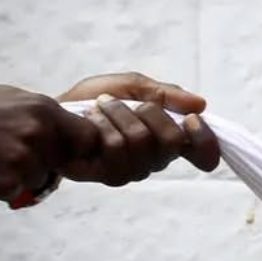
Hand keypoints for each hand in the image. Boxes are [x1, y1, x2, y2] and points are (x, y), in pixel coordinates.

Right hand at [0, 86, 98, 198]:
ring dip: (20, 177)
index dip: (81, 148)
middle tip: (16, 158)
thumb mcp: (11, 99)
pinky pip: (15, 192)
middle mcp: (39, 132)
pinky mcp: (5, 181)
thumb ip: (42, 113)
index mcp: (44, 110)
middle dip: (47, 163)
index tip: (68, 153)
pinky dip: (1, 188)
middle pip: (63, 162)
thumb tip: (68, 122)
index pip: (89, 136)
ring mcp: (22, 157)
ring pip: (38, 179)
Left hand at [58, 72, 218, 179]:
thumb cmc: (96, 100)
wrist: (55, 112)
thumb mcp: (132, 85)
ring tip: (102, 106)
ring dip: (120, 114)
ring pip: (142, 141)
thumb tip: (201, 105)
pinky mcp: (106, 175)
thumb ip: (166, 94)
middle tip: (133, 103)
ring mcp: (132, 170)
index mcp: (168, 138)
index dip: (206, 141)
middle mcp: (155, 159)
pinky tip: (91, 119)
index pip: (203, 153)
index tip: (194, 120)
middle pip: (173, 142)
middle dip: (151, 112)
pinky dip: (102, 124)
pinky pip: (115, 148)